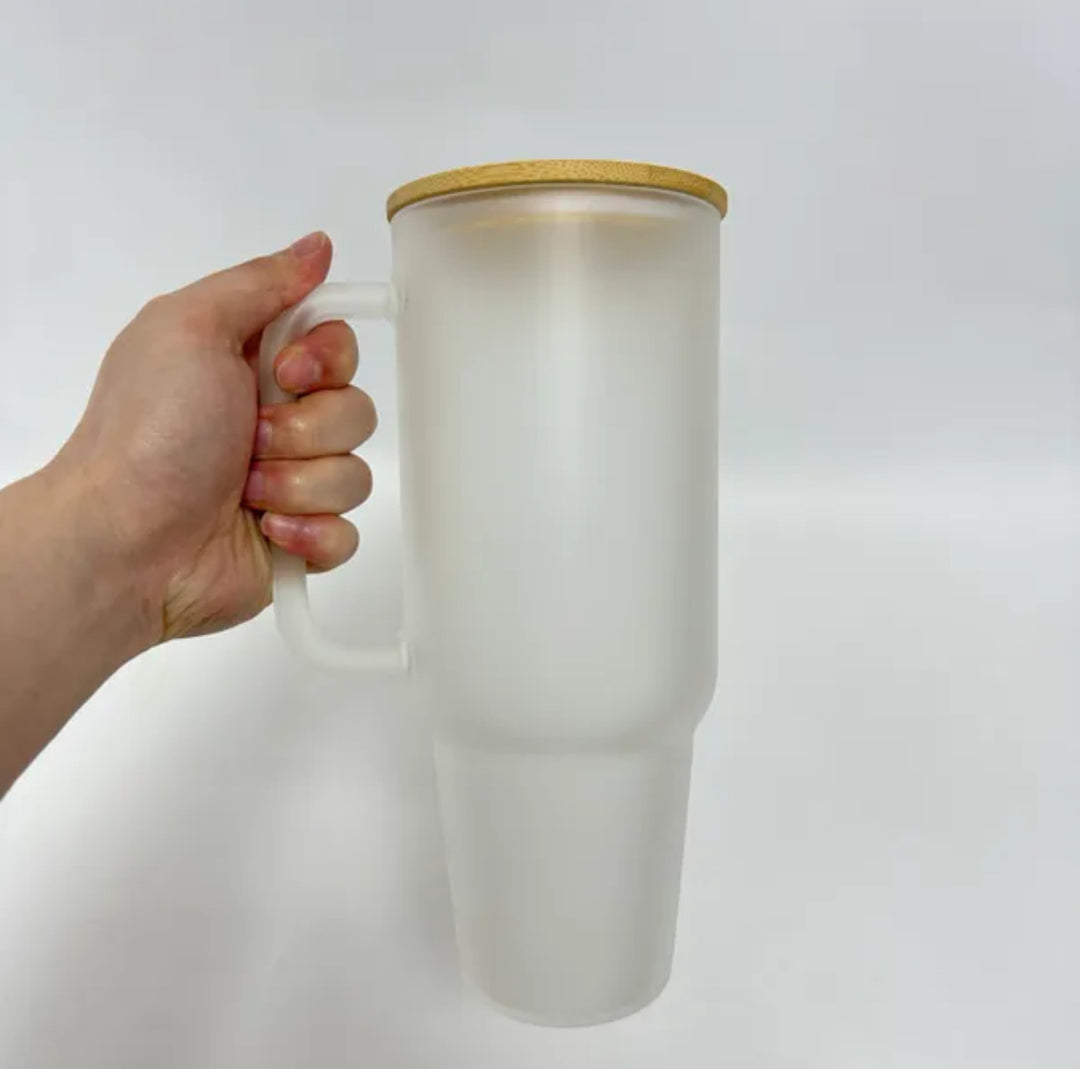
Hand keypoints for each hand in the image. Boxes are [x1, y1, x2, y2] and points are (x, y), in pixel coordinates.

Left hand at [55, 232, 374, 643]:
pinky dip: (308, 535)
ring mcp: (289, 482)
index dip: (328, 359)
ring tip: (244, 490)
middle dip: (306, 428)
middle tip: (249, 437)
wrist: (124, 542)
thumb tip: (317, 247)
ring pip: (354, 474)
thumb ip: (261, 282)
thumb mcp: (189, 327)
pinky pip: (347, 533)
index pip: (338, 345)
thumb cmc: (145, 437)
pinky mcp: (299, 539)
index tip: (287, 371)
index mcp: (251, 365)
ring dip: (297, 483)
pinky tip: (265, 530)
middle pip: (354, 409)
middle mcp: (276, 421)